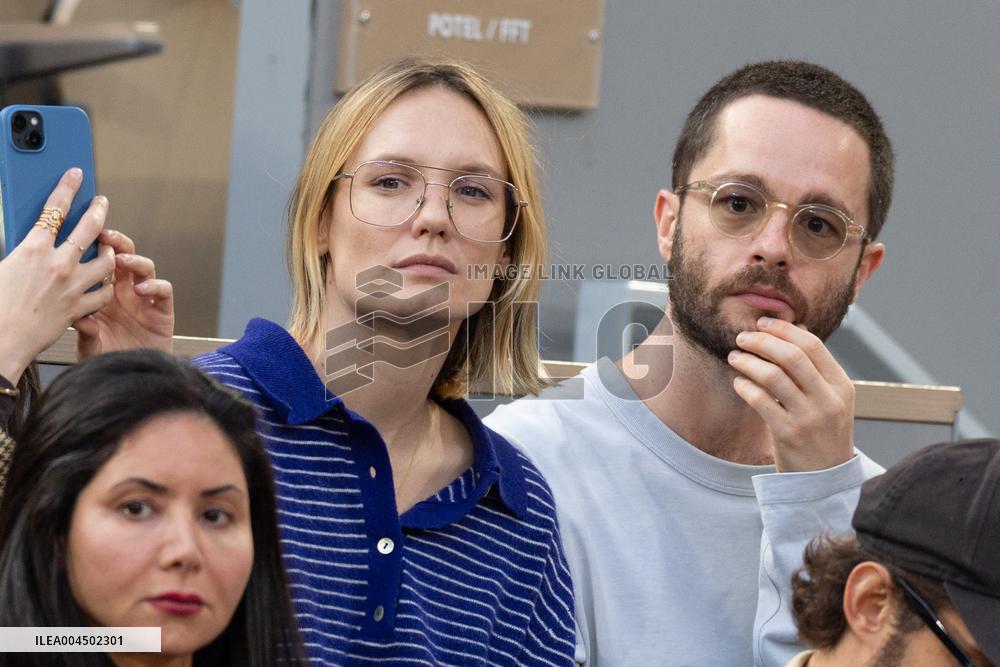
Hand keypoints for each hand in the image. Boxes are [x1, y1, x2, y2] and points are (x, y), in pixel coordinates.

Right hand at [0, 169, 114, 384]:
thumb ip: (19, 251)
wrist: (1, 342)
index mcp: (32, 250)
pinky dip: (107, 284)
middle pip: (89, 228)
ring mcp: (73, 286)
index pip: (55, 209)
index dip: (68, 188)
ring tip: (109, 245)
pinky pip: (104, 292)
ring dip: (109, 249)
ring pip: (105, 260)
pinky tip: (106, 279)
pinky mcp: (79, 308)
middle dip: (99, 210)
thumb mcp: (0, 268)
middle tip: (103, 202)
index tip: (76, 176)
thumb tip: (27, 243)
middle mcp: (58, 265)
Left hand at [73, 229, 173, 358]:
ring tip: (122, 261)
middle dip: (117, 244)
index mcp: (104, 295)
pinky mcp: (162, 312)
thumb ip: (85, 333)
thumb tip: (77, 318)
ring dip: (135, 261)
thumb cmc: (108, 362)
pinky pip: (163, 290)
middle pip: (124, 257)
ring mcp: (145, 300)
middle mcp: (125, 293)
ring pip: (145, 268)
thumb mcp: (89, 348)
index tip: (80, 239)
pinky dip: (155, 286)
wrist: (131, 384)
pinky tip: (142, 290)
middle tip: (106, 236)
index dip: (94, 250)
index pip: (100, 264)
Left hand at [727, 316, 854, 471]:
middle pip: (792, 356)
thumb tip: (796, 327)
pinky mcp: (787, 434)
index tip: (763, 323)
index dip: (785, 329)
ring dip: (748, 362)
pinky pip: (760, 401)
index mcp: (841, 386)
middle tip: (742, 337)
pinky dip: (744, 386)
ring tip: (734, 357)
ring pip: (773, 376)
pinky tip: (737, 382)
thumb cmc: (821, 433)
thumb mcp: (830, 400)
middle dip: (762, 341)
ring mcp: (809, 418)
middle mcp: (829, 400)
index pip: (813, 345)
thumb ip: (814, 368)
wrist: (824, 480)